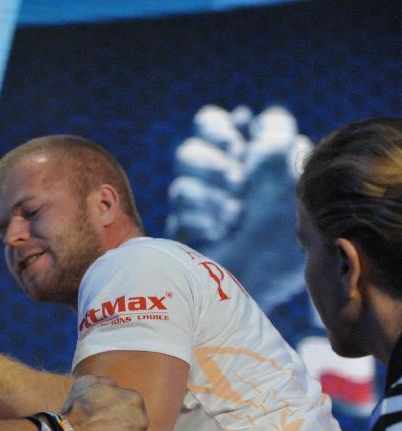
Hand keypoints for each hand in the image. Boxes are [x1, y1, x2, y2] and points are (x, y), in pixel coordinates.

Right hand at [61, 375, 147, 430]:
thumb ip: (108, 384)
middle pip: (134, 426)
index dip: (116, 411)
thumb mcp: (88, 383)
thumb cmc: (77, 409)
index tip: (103, 417)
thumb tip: (114, 389)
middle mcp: (142, 422)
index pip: (131, 406)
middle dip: (121, 429)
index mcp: (134, 400)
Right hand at [166, 104, 311, 311]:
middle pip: (202, 133)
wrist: (250, 274)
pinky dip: (203, 213)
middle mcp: (231, 172)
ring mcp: (206, 196)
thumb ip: (274, 133)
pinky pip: (182, 199)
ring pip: (188, 160)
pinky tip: (220, 232)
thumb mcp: (286, 173)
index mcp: (257, 157)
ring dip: (213, 186)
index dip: (226, 128)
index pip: (228, 122)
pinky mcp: (186, 221)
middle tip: (235, 179)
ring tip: (233, 215)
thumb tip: (255, 116)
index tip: (241, 146)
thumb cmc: (277, 224)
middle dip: (217, 154)